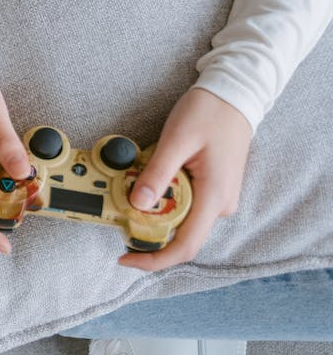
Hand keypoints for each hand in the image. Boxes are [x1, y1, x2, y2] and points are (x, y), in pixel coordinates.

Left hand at [119, 88, 251, 270]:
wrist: (235, 95)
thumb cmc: (209, 112)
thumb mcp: (176, 140)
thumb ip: (157, 174)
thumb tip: (138, 206)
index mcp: (215, 197)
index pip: (185, 246)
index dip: (154, 259)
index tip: (125, 258)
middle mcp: (220, 205)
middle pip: (179, 235)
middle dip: (146, 229)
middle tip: (118, 207)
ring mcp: (218, 198)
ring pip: (180, 219)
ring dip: (153, 210)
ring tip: (134, 184)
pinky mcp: (212, 189)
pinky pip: (185, 204)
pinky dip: (163, 198)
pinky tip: (151, 179)